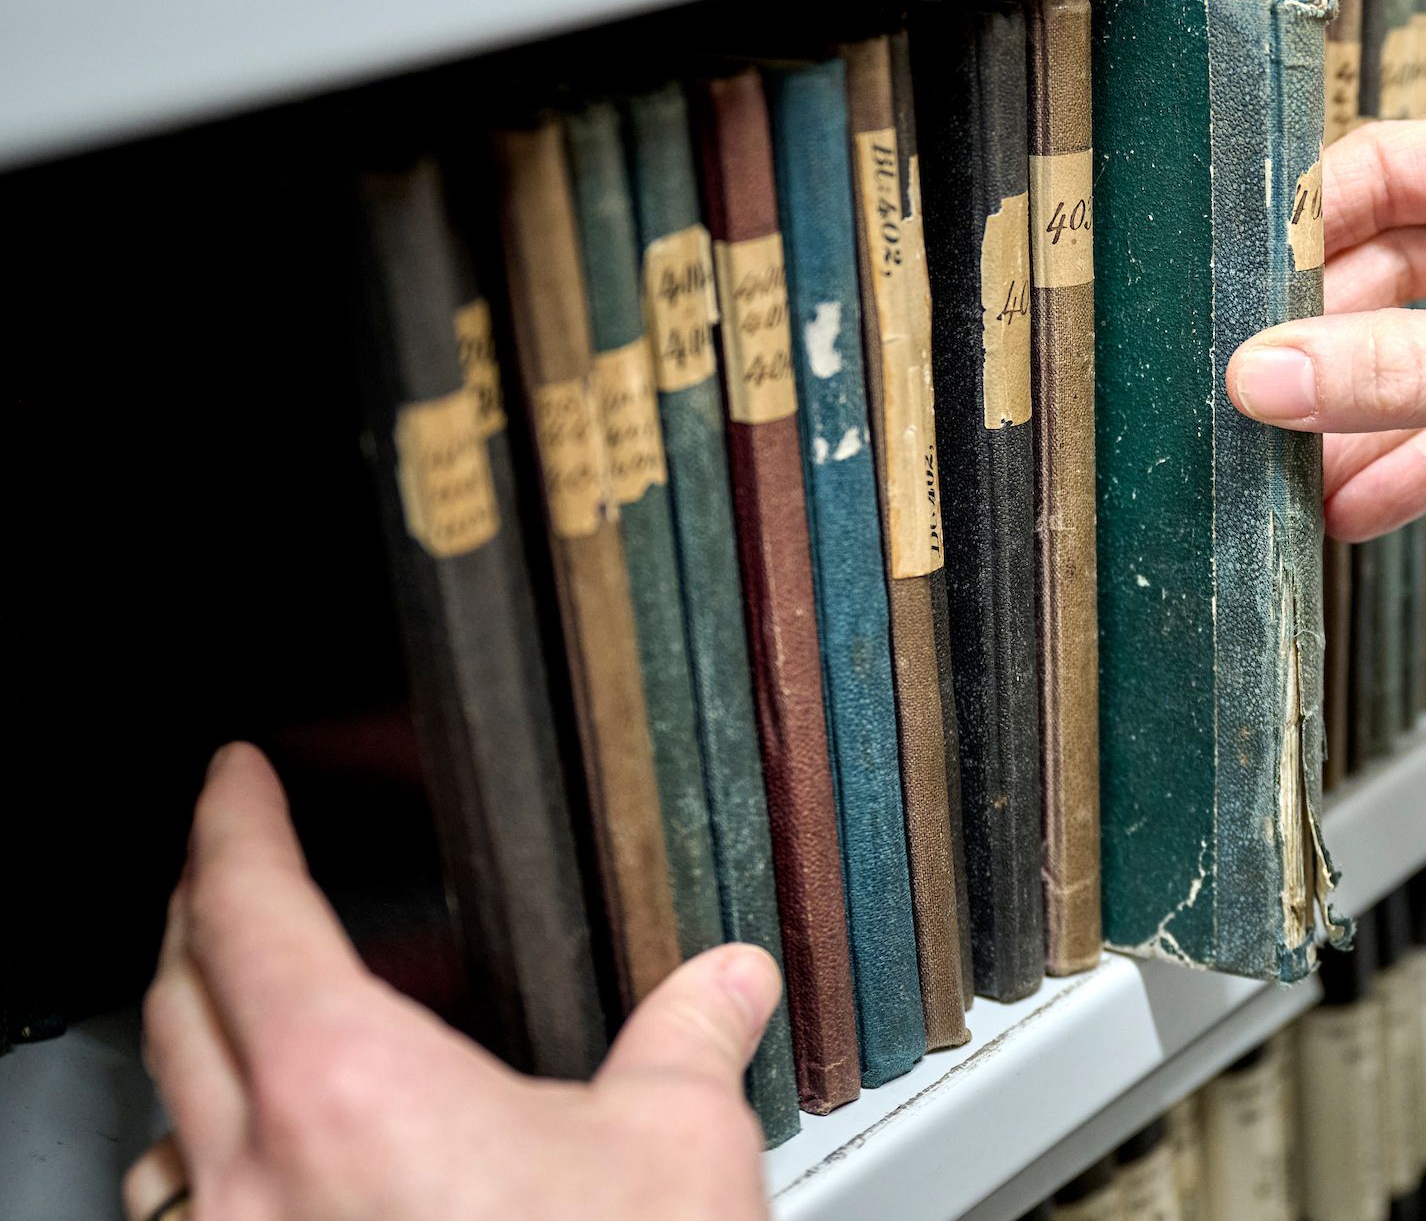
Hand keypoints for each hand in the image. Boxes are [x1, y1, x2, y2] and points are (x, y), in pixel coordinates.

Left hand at [125, 744, 776, 1220]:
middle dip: (199, 916)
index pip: (248, 914)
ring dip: (192, 1056)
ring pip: (161, 1128)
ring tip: (246, 1028)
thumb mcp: (675, 1147)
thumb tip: (731, 980)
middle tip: (234, 868)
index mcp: (347, 1089)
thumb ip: (691, 1039)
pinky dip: (209, 1173)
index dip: (234, 825)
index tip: (234, 779)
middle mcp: (256, 1179)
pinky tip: (269, 1181)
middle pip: (175, 1006)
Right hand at [1227, 95, 1425, 611]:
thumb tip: (1267, 373)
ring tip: (1281, 474)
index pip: (1385, 170)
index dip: (1303, 237)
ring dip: (1363, 418)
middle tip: (1248, 404)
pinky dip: (1418, 463)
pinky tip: (1355, 506)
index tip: (1231, 304)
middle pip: (1393, 270)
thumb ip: (1404, 373)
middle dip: (1325, 343)